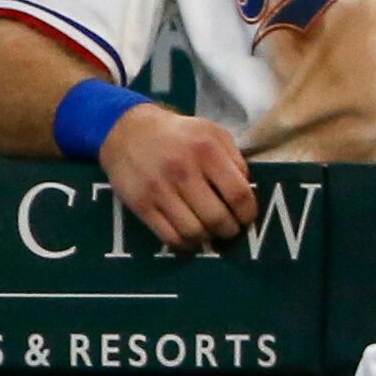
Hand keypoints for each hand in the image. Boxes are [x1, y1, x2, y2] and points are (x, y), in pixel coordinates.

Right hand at [100, 104, 255, 249]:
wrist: (127, 131)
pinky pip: (168, 236)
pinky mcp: (141, 205)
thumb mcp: (212, 133)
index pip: (238, 193)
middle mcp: (183, 171)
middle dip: (230, 230)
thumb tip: (247, 188)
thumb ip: (234, 158)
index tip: (247, 218)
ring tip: (211, 233)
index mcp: (207, 151)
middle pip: (217, 217)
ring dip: (208, 239)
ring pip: (193, 231)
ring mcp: (160, 190)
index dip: (248, 212)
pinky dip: (185, 244)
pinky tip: (190, 239)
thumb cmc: (178, 134)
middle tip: (231, 229)